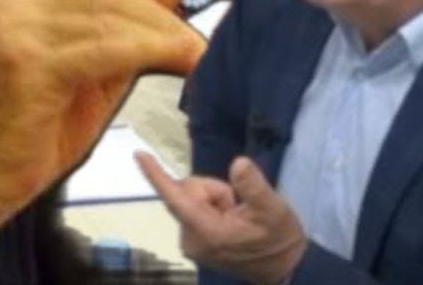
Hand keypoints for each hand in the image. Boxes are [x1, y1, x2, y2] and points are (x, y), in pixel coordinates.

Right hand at [0, 0, 206, 263]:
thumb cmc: (43, 119)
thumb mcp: (101, 65)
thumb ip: (131, 21)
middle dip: (159, 24)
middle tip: (191, 55)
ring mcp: (19, 23)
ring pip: (116, 16)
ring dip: (162, 43)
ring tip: (187, 67)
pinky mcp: (25, 57)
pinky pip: (106, 45)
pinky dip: (148, 53)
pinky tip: (175, 63)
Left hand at [137, 153, 306, 284]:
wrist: (284, 268)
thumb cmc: (278, 238)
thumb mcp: (273, 208)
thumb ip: (253, 186)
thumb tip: (238, 163)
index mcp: (206, 231)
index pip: (175, 198)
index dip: (156, 175)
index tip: (139, 155)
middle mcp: (190, 239)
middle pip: (188, 193)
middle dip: (214, 190)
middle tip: (239, 205)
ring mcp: (191, 243)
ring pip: (192, 199)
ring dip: (216, 199)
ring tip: (239, 215)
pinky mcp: (195, 242)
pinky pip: (195, 210)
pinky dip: (213, 207)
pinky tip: (232, 220)